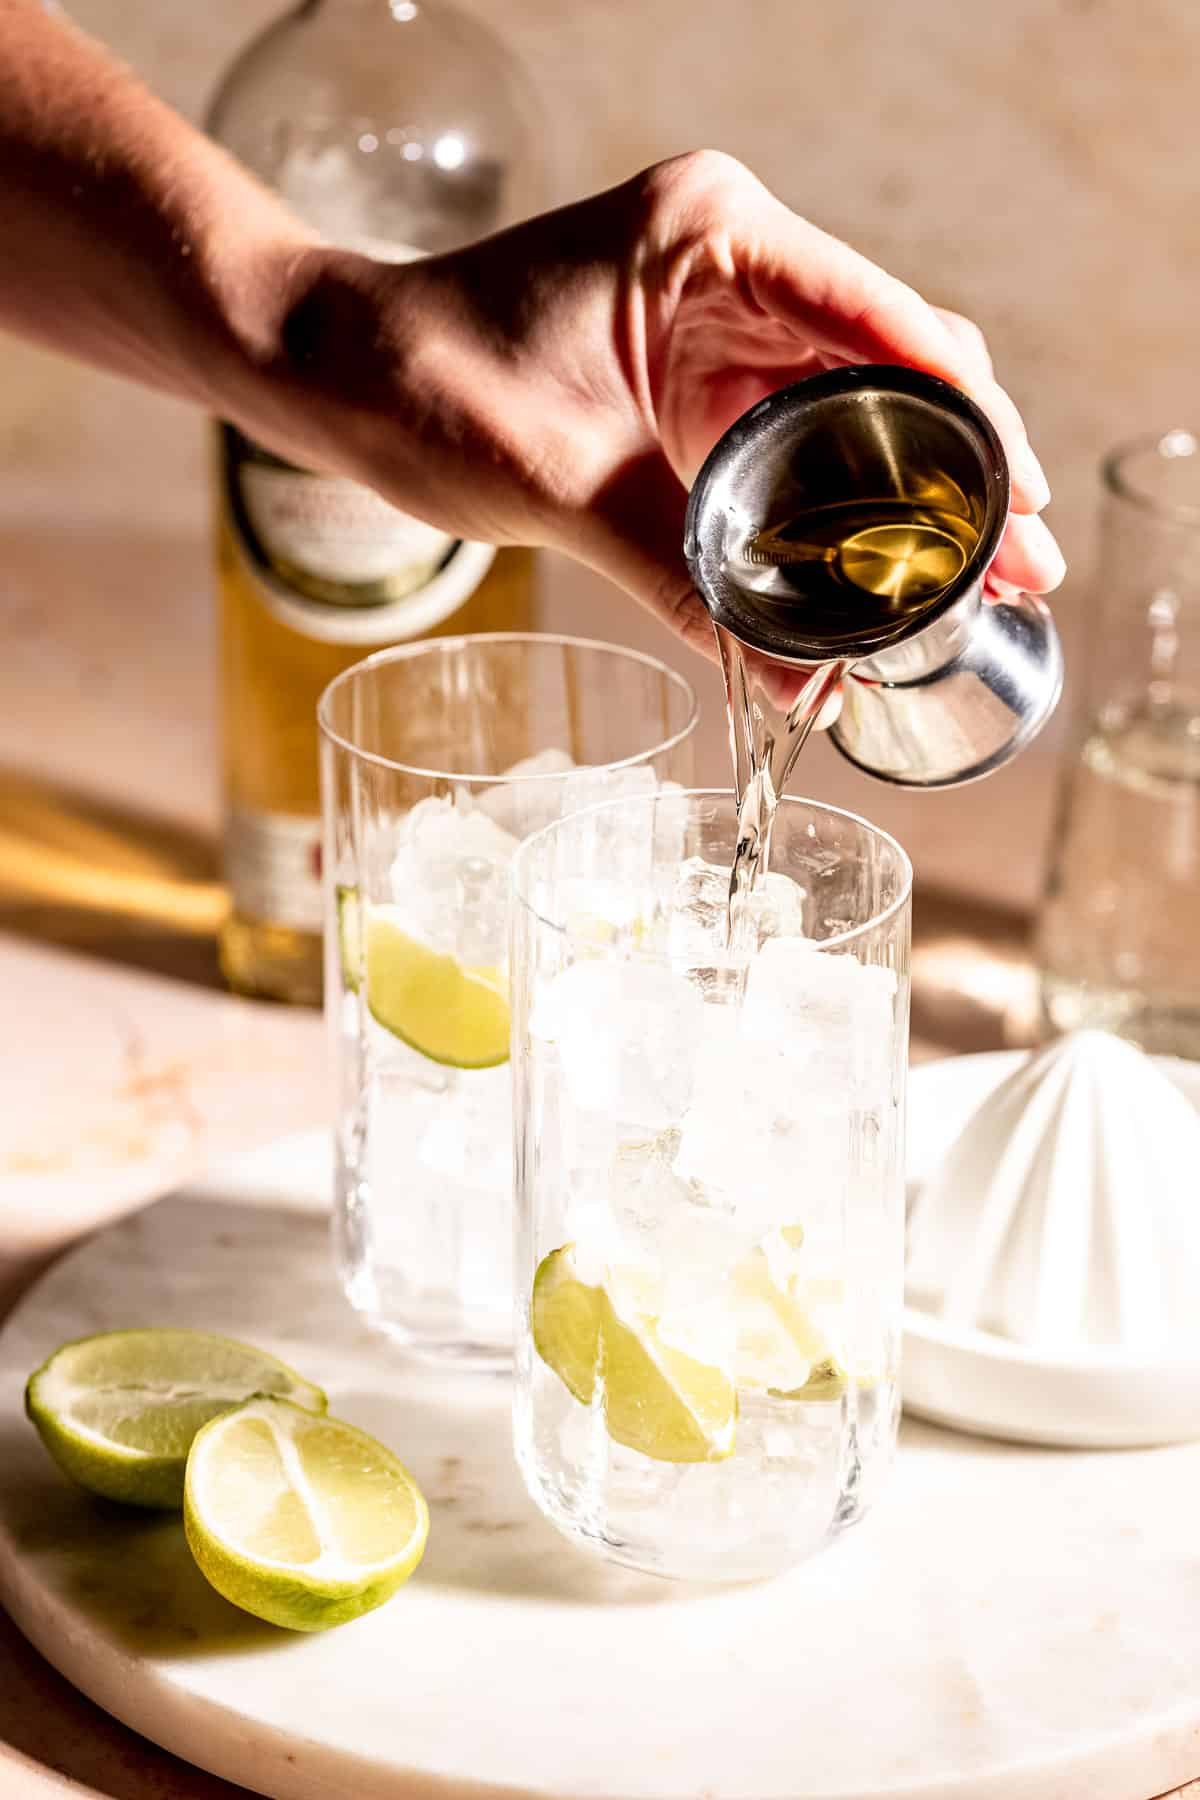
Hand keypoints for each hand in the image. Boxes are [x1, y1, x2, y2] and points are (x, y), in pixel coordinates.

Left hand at [282, 150, 1064, 667]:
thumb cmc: (424, 384)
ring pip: (859, 397)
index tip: (1022, 500)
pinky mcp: (697, 368)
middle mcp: (732, 258)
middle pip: (895, 358)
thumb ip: (688, 581)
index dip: (969, 416)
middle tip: (1021, 565)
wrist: (337, 373)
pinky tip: (893, 559)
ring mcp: (720, 312)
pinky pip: (800, 429)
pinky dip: (848, 494)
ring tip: (985, 575)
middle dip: (964, 464)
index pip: (883, 318)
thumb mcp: (566, 486)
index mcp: (710, 237)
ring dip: (919, 486)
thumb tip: (805, 686)